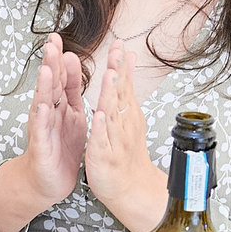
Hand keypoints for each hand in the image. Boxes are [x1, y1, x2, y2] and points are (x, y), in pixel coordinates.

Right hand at [9, 34, 85, 212]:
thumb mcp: (71, 113)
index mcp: (60, 105)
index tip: (58, 38)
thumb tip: (71, 59)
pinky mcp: (41, 146)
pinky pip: (41, 130)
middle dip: (50, 64)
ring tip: (47, 70)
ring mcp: (42, 128)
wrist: (47, 181)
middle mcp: (48, 113)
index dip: (59, 59)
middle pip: (50, 85)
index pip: (60, 78)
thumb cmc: (60, 147)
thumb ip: (71, 88)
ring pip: (43, 104)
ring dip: (44, 87)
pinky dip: (42, 118)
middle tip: (51, 44)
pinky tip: (43, 107)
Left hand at [84, 43, 167, 231]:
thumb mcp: (125, 119)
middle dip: (118, 72)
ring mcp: (114, 139)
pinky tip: (100, 115)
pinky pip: (103, 139)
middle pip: (120, 94)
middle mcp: (122, 124)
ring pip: (112, 113)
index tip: (121, 43)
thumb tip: (125, 67)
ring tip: (110, 75)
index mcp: (125, 115)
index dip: (121, 65)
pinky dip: (103, 127)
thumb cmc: (125, 152)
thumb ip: (124, 93)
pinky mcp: (104, 155)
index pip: (124, 85)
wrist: (130, 188)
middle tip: (118, 51)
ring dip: (111, 94)